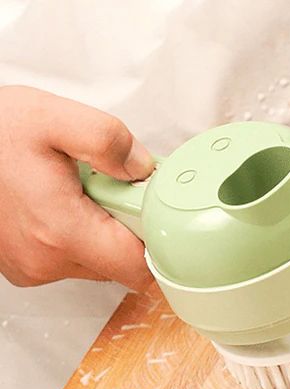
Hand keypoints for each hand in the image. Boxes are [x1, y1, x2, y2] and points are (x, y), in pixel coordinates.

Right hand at [0, 86, 154, 289]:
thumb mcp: (54, 118)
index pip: (138, 267)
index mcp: (61, 231)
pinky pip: (75, 258)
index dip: (158, 241)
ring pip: (100, 261)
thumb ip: (109, 141)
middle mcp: (47, 260)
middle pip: (121, 262)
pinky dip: (82, 234)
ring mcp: (36, 267)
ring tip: (82, 191)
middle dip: (128, 226)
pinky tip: (65, 204)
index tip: (154, 212)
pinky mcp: (29, 266)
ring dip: (104, 230)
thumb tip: (143, 169)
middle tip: (111, 188)